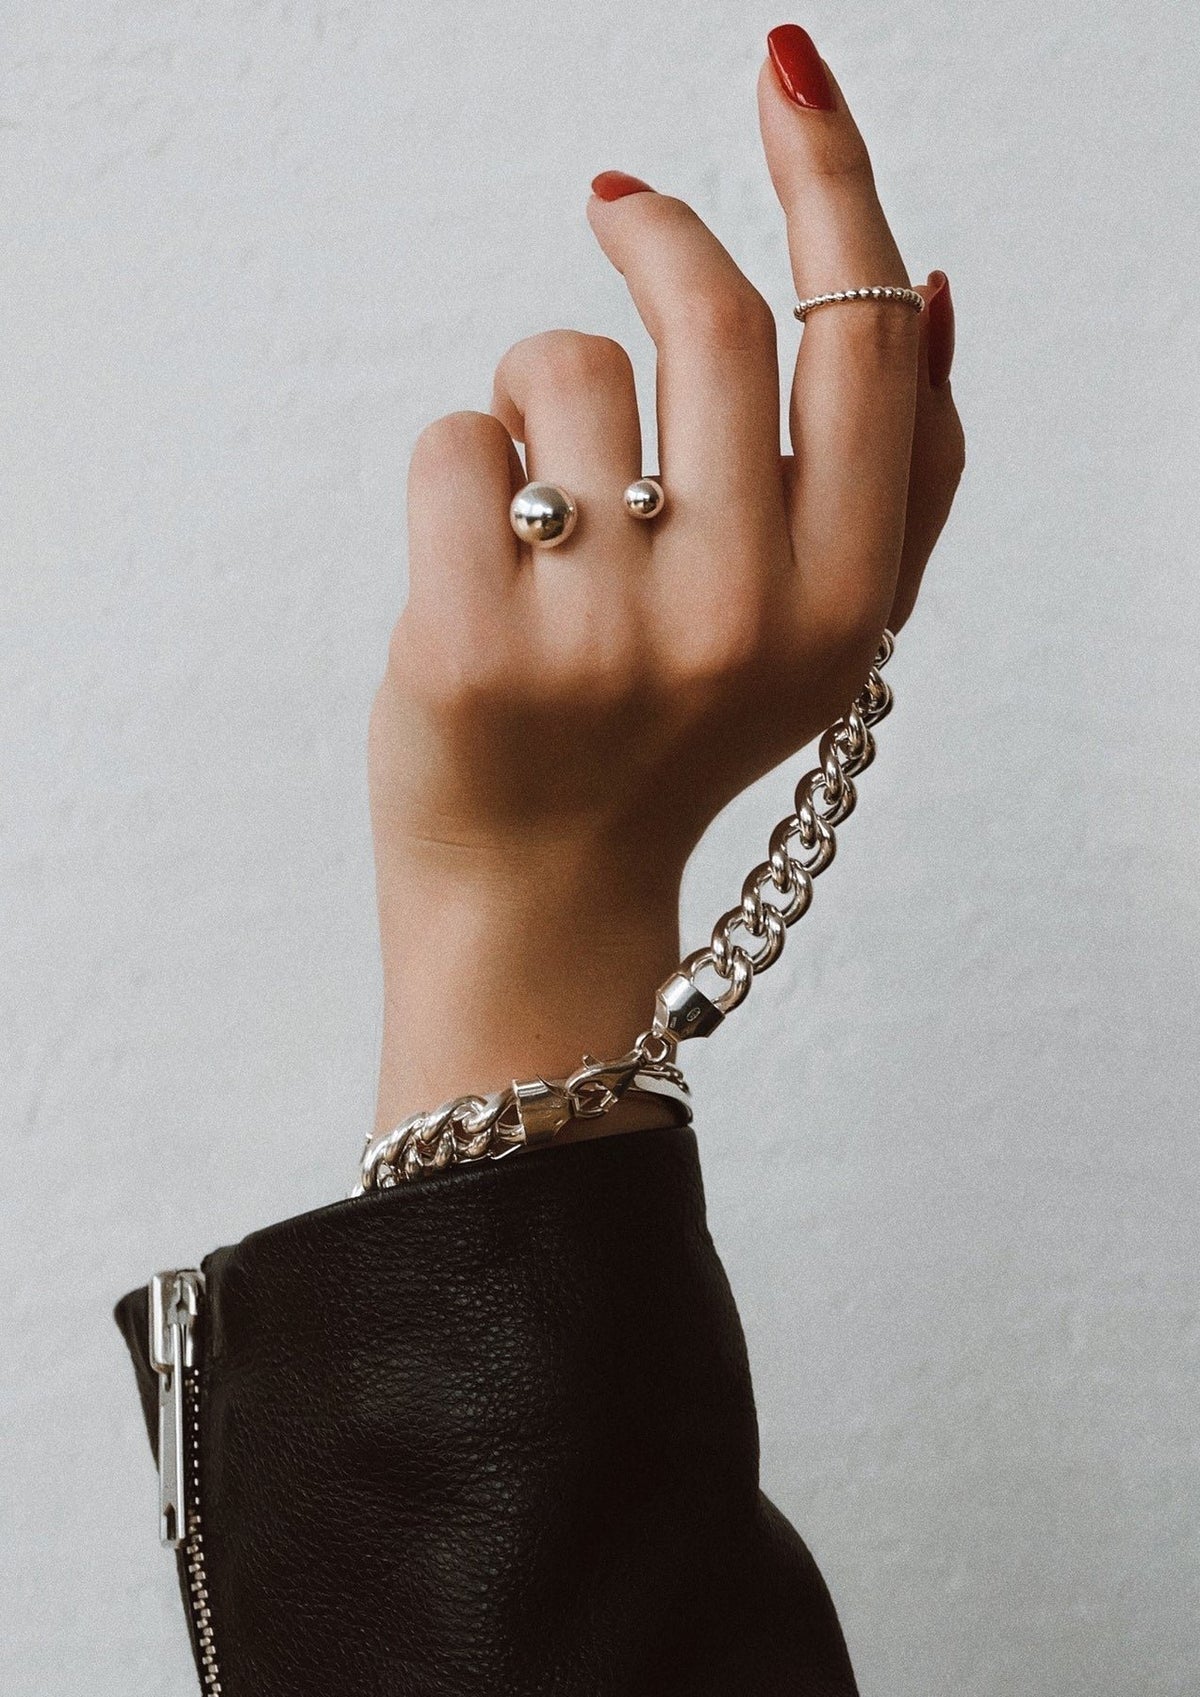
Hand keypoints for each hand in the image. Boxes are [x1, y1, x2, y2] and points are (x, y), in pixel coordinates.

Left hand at [368, 25, 963, 1134]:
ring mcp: (602, 632)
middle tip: (614, 199)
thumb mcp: (826, 631)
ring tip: (543, 492)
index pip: (859, 342)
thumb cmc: (677, 735)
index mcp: (845, 602)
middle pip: (712, 320)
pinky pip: (453, 440)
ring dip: (538, 391)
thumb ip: (905, 476)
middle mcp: (741, 612)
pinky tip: (476, 559)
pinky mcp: (470, 644)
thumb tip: (929, 282)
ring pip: (560, 366)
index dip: (828, 182)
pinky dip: (457, 466)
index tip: (787, 72)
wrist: (542, 890)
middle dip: (654, 229)